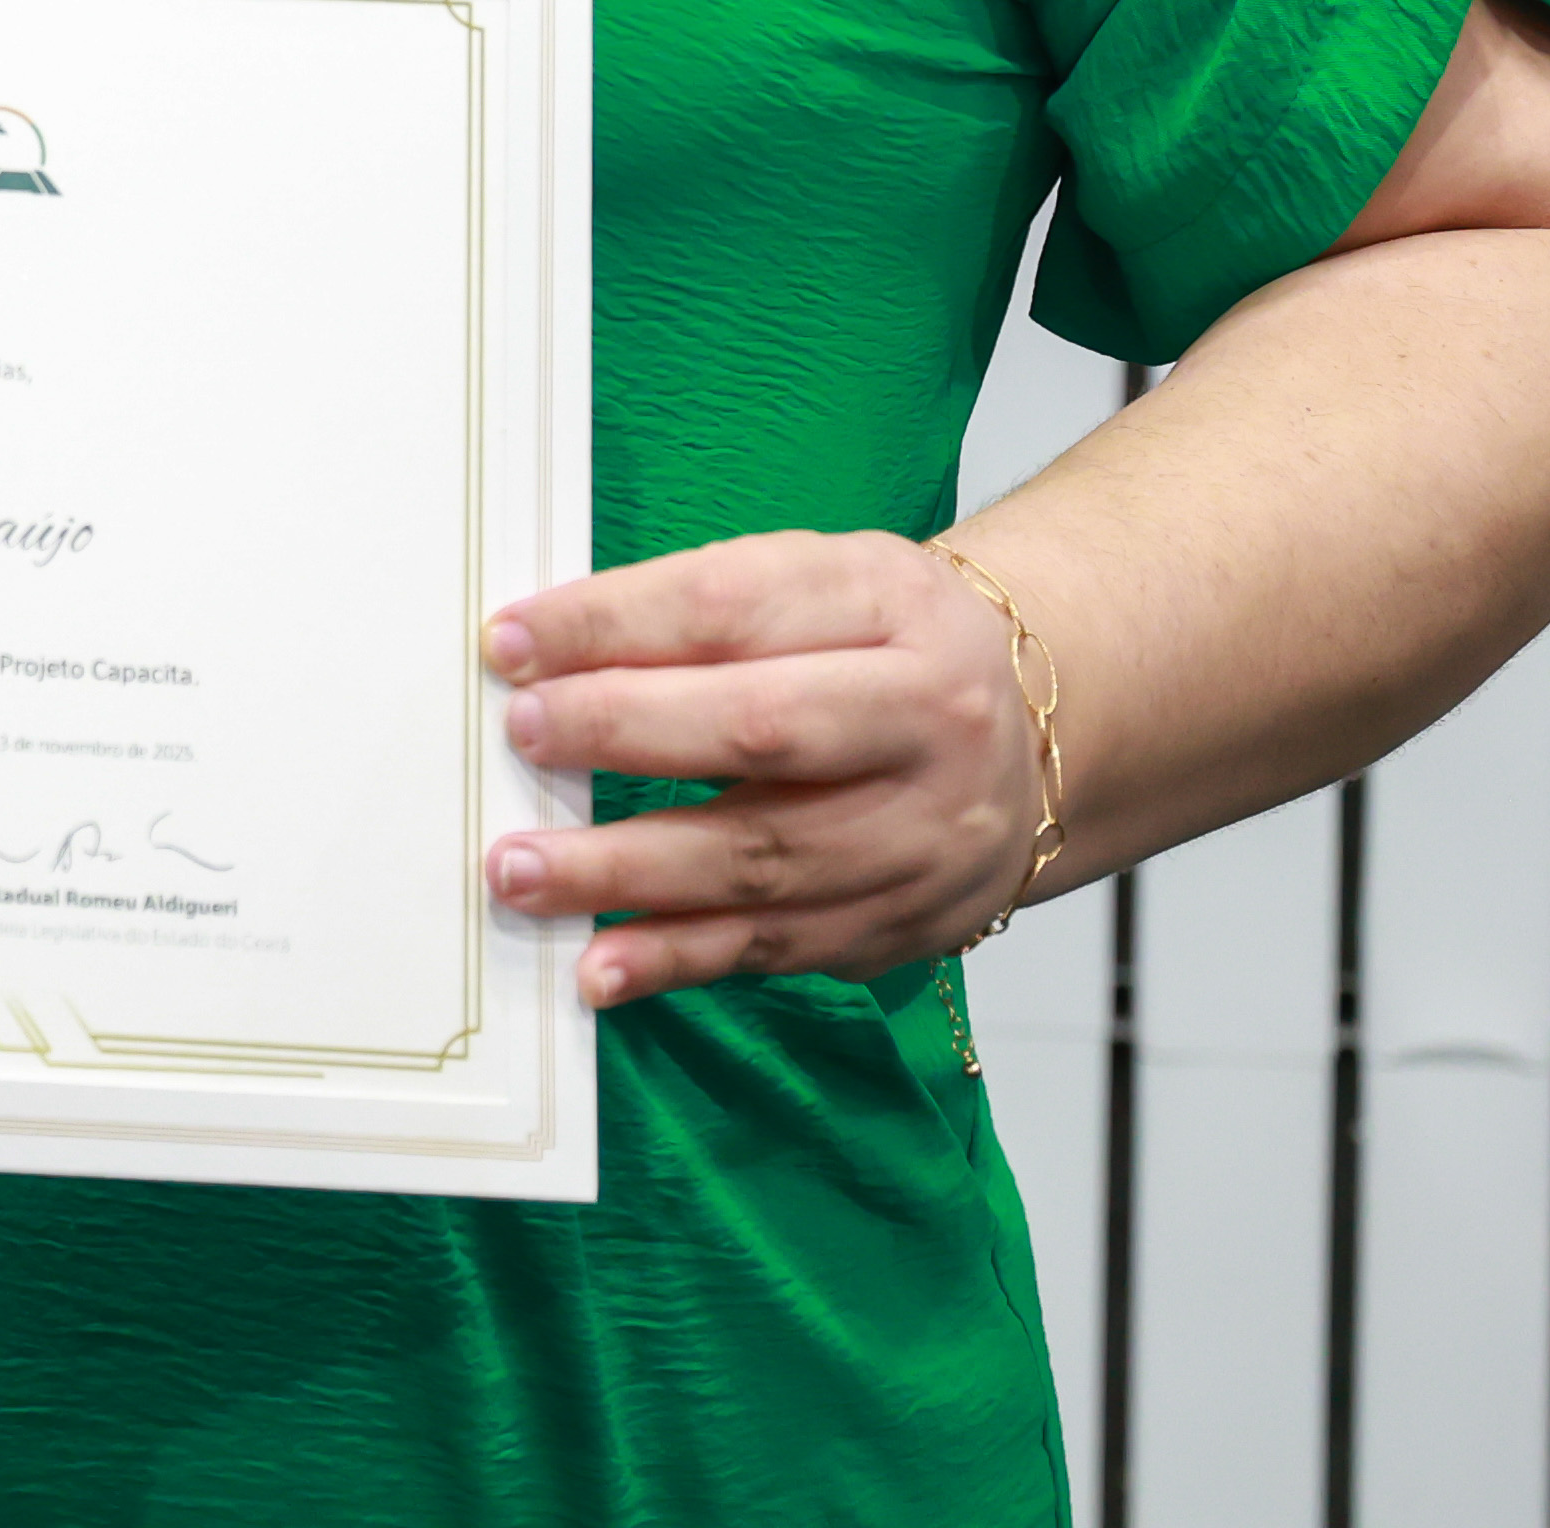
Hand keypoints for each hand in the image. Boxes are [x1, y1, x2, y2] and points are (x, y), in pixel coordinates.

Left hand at [477, 530, 1047, 1006]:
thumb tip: (546, 652)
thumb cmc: (889, 646)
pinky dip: (678, 959)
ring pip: (762, 857)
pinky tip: (599, 965)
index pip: (739, 605)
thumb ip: (702, 607)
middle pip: (764, 729)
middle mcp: (927, 720)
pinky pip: (777, 948)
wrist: (1036, 736)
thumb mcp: (825, 583)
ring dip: (627, 871)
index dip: (617, 622)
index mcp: (894, 606)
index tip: (513, 640)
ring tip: (521, 870)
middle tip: (520, 736)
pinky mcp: (906, 924)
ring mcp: (925, 834)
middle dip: (627, 732)